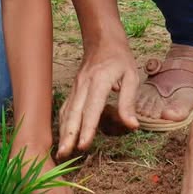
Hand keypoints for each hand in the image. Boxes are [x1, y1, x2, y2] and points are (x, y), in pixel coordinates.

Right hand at [57, 42, 139, 156]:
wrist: (102, 39)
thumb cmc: (119, 58)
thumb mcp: (131, 76)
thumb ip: (128, 102)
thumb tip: (132, 125)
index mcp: (99, 81)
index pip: (91, 108)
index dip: (87, 128)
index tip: (83, 145)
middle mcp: (84, 85)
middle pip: (73, 113)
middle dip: (68, 135)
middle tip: (64, 154)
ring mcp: (76, 87)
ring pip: (66, 112)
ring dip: (63, 132)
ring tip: (60, 151)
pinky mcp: (73, 89)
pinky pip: (66, 108)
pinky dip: (62, 123)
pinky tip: (62, 136)